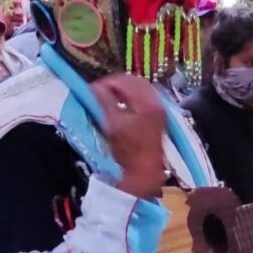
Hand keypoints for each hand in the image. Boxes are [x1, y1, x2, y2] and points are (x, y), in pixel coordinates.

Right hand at [92, 74, 166, 198]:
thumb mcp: (112, 125)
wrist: (146, 172)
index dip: (105, 82)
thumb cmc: (127, 151)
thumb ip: (103, 102)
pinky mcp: (159, 115)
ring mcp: (160, 108)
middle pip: (134, 80)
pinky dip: (132, 96)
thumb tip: (93, 87)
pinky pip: (145, 96)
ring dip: (123, 89)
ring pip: (140, 87)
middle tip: (99, 92)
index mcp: (146, 102)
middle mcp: (157, 101)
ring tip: (108, 99)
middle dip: (115, 84)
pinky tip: (121, 106)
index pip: (123, 80)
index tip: (91, 90)